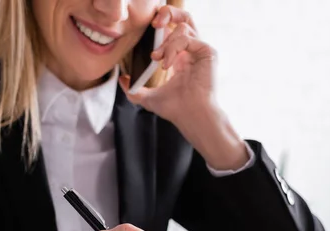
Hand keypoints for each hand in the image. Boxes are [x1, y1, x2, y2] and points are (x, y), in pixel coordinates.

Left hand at [120, 5, 248, 170]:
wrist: (190, 116)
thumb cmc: (175, 109)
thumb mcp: (149, 98)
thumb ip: (134, 89)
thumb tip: (122, 79)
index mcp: (180, 58)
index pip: (172, 30)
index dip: (161, 26)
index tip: (148, 31)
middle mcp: (192, 52)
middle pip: (183, 18)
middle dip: (167, 14)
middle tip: (154, 25)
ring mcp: (200, 51)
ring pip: (183, 26)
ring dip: (166, 42)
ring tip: (158, 59)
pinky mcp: (207, 52)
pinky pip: (187, 38)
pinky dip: (173, 48)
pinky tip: (167, 64)